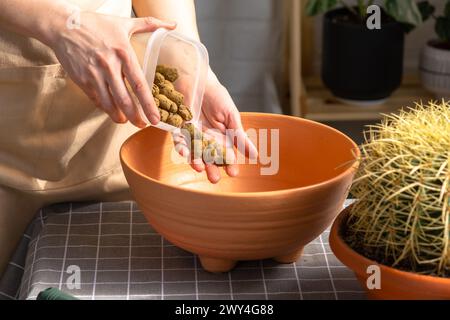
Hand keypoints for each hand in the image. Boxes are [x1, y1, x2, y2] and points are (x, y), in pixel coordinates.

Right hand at [47, 11, 175, 126]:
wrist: (63, 26)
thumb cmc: (95, 24)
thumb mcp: (124, 23)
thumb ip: (149, 25)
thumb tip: (172, 24)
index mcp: (123, 53)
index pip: (139, 85)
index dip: (148, 105)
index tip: (155, 119)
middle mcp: (109, 66)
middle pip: (125, 100)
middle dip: (135, 117)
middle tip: (142, 125)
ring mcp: (94, 74)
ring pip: (109, 103)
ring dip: (118, 116)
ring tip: (125, 121)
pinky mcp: (82, 80)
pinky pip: (96, 99)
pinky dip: (105, 107)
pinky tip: (111, 111)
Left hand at [186, 69, 257, 183]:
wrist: (198, 80)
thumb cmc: (217, 97)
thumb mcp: (231, 116)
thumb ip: (240, 136)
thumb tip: (256, 156)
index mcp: (222, 138)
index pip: (226, 156)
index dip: (229, 164)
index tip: (233, 173)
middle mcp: (206, 141)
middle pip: (209, 159)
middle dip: (212, 169)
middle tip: (215, 179)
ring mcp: (192, 136)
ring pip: (194, 154)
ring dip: (197, 162)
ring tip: (200, 169)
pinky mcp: (179, 130)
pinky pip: (179, 142)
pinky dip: (182, 148)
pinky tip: (185, 154)